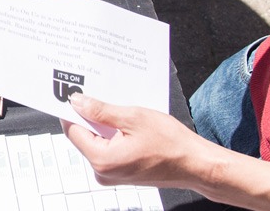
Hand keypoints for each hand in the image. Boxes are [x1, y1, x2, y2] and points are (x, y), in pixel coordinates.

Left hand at [61, 94, 222, 189]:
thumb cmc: (172, 145)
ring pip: (97, 142)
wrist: (195, 164)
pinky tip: (127, 125)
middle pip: (84, 137)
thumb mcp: (134, 118)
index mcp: (103, 160)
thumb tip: (78, 103)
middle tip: (101, 97)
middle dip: (91, 117)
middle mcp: (103, 172)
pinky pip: (108, 149)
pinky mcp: (121, 173)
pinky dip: (113, 135)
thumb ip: (101, 111)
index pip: (73, 131)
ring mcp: (112, 175)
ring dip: (104, 126)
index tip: (75, 95)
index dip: (73, 111)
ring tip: (121, 112)